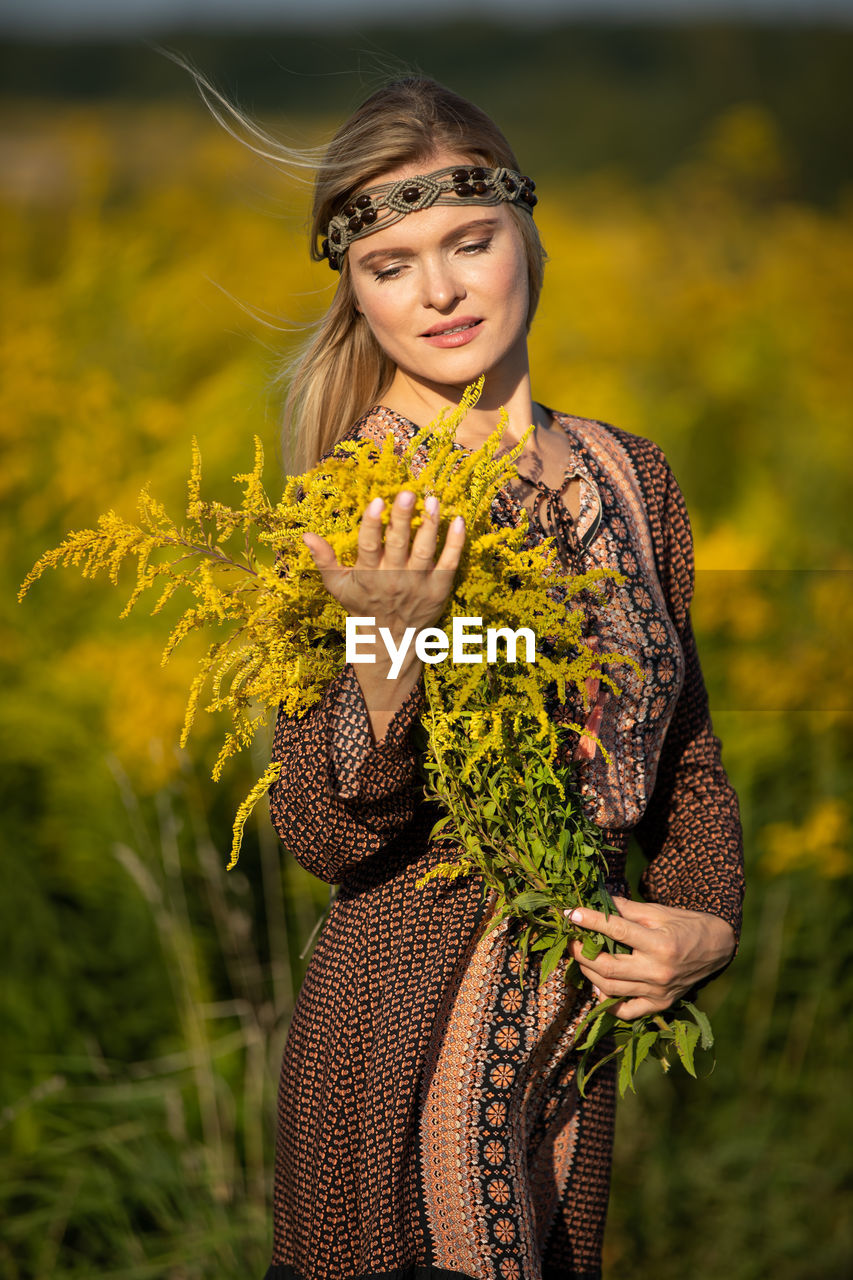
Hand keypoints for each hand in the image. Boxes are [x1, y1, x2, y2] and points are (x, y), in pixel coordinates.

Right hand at [303, 490, 464, 644]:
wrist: (391, 642)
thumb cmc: (362, 607)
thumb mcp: (338, 586)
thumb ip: (324, 560)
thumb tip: (306, 535)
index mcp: (368, 575)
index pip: (369, 546)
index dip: (372, 524)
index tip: (377, 501)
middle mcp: (394, 579)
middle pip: (398, 544)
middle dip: (402, 518)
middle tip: (407, 493)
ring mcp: (418, 584)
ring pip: (425, 551)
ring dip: (429, 525)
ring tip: (432, 500)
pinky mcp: (439, 589)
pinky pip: (450, 564)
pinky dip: (455, 544)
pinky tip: (458, 521)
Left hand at [566, 895, 735, 1020]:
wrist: (716, 948)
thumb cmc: (685, 924)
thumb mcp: (658, 911)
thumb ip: (625, 909)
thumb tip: (594, 901)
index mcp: (660, 944)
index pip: (617, 932)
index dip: (590, 921)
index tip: (571, 913)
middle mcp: (659, 972)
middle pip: (608, 967)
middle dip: (582, 953)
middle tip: (570, 939)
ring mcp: (659, 992)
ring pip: (611, 988)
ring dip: (589, 973)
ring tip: (581, 957)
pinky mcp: (660, 1005)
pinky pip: (627, 1011)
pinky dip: (607, 1001)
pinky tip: (598, 985)